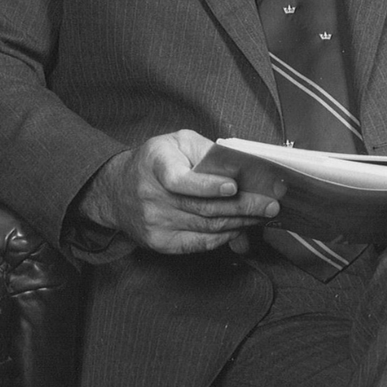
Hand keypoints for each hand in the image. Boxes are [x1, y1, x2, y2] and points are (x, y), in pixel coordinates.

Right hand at [77, 130, 278, 253]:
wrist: (115, 190)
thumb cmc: (154, 162)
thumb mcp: (177, 142)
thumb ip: (208, 152)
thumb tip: (239, 169)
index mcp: (156, 165)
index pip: (181, 180)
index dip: (208, 186)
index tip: (234, 186)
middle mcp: (152, 197)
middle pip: (203, 208)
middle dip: (244, 207)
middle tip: (271, 204)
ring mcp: (155, 223)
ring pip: (206, 226)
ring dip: (241, 222)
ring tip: (264, 215)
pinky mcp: (159, 242)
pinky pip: (198, 243)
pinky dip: (223, 238)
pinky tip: (241, 229)